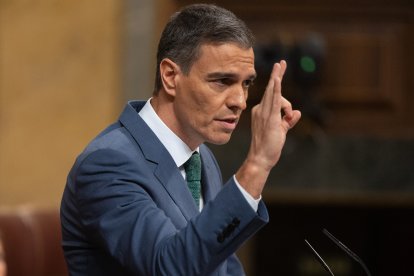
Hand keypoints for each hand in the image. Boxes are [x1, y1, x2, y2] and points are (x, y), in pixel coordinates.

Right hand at [236, 60, 300, 197]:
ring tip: (283, 82)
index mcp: (261, 112)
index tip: (279, 70)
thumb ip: (288, 121)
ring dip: (278, 82)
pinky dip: (276, 90)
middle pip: (272, 90)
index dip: (276, 83)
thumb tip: (297, 113)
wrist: (260, 158)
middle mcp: (260, 110)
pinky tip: (277, 80)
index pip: (273, 96)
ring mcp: (264, 113)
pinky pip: (274, 101)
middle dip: (277, 74)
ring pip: (274, 94)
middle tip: (281, 62)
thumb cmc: (269, 146)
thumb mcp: (280, 131)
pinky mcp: (270, 119)